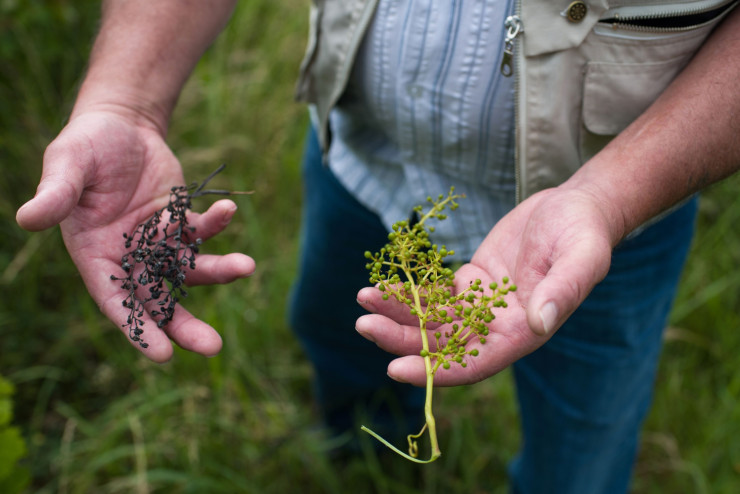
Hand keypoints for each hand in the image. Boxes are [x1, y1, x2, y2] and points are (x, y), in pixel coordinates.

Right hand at [16, 110, 254, 361]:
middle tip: (213, 347)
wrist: (119, 124)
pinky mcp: (181, 221)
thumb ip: (56, 195)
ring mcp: (158, 242)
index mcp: (95, 255)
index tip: (164, 354)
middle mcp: (129, 257)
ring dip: (218, 272)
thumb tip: (26, 219)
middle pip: (158, 300)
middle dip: (185, 325)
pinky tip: (229, 210)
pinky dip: (217, 224)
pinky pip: (202, 231)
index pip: (116, 301)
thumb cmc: (84, 145)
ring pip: (189, 270)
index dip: (138, 328)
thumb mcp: (66, 164)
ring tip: (247, 266)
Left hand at [355, 187, 615, 385]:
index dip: (434, 370)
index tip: (395, 369)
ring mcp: (481, 306)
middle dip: (401, 337)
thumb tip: (539, 323)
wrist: (574, 208)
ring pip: (431, 319)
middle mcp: (497, 327)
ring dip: (398, 312)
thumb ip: (562, 290)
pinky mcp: (470, 283)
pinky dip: (409, 291)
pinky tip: (381, 283)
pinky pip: (434, 293)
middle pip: (441, 344)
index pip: (473, 363)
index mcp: (522, 333)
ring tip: (364, 296)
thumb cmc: (584, 233)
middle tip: (364, 323)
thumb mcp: (581, 257)